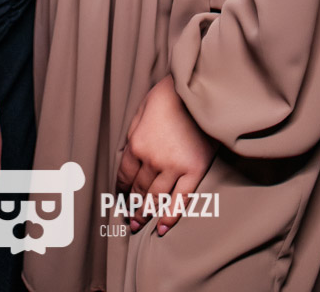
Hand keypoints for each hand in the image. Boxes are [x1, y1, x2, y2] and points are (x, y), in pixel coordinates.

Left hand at [116, 75, 215, 235]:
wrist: (198, 91)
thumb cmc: (170, 95)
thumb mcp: (142, 109)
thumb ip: (134, 132)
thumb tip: (129, 151)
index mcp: (137, 143)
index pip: (124, 174)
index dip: (122, 188)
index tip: (121, 197)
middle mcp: (152, 160)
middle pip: (139, 189)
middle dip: (132, 205)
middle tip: (129, 219)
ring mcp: (173, 167)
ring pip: (156, 198)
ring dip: (146, 214)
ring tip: (140, 226)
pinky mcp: (194, 171)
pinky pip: (180, 199)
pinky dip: (170, 216)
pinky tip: (163, 227)